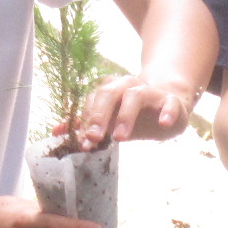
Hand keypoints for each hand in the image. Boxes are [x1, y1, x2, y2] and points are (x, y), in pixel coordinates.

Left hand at [68, 74, 194, 149]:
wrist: (168, 103)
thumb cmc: (133, 113)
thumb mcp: (109, 120)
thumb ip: (85, 124)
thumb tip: (56, 131)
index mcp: (111, 89)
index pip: (93, 101)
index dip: (87, 120)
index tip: (84, 142)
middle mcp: (128, 86)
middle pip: (110, 93)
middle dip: (99, 115)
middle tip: (94, 137)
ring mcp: (151, 92)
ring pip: (136, 95)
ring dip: (126, 116)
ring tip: (120, 138)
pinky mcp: (171, 101)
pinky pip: (170, 103)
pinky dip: (167, 112)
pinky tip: (163, 123)